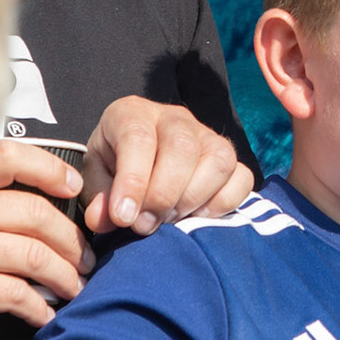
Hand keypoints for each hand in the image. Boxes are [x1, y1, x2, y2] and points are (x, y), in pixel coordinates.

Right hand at [0, 140, 92, 330]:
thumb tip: (36, 208)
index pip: (10, 157)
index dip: (49, 168)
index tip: (73, 185)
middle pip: (35, 213)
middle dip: (71, 238)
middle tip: (85, 256)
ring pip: (35, 254)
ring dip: (65, 274)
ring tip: (75, 285)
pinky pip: (17, 293)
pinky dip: (39, 306)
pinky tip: (46, 313)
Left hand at [82, 97, 251, 237]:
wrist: (138, 161)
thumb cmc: (114, 167)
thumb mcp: (96, 177)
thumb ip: (98, 197)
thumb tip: (106, 220)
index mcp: (132, 113)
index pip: (138, 138)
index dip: (133, 181)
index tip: (124, 217)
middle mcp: (174, 118)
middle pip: (182, 147)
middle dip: (163, 195)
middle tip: (145, 226)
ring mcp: (208, 135)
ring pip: (217, 160)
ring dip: (192, 199)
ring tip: (170, 221)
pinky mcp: (230, 158)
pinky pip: (242, 178)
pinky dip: (222, 203)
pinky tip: (197, 217)